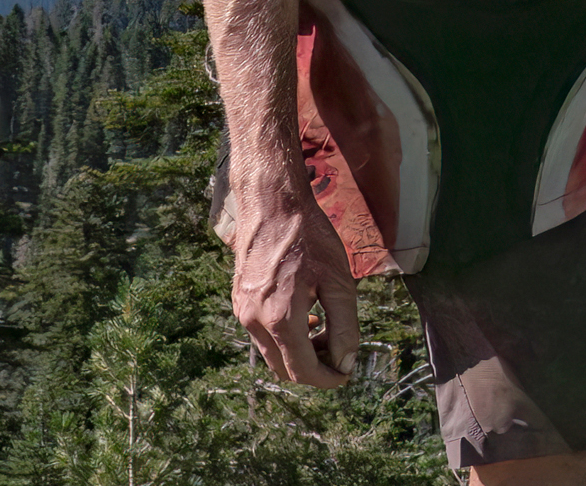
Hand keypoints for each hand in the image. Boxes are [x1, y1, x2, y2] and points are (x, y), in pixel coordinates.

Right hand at [230, 180, 358, 386]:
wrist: (273, 206)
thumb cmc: (310, 238)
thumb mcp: (339, 281)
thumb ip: (344, 325)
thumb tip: (345, 362)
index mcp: (278, 319)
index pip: (301, 370)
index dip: (327, 379)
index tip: (346, 375)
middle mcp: (253, 322)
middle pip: (284, 368)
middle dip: (314, 367)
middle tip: (341, 351)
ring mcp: (242, 312)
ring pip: (272, 353)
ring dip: (300, 352)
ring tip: (328, 330)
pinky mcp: (239, 302)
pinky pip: (262, 334)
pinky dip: (286, 337)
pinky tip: (308, 317)